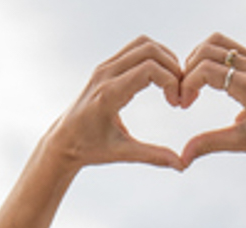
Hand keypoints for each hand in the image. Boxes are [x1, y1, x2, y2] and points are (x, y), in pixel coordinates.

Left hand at [46, 36, 184, 170]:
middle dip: (173, 68)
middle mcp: (105, 74)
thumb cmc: (89, 148)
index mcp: (108, 94)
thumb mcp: (122, 153)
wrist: (63, 140)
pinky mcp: (106, 66)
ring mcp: (104, 67)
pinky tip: (161, 80)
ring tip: (174, 84)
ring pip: (143, 44)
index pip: (149, 69)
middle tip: (180, 93)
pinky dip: (154, 57)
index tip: (177, 104)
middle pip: (149, 50)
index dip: (172, 82)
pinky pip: (135, 49)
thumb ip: (153, 156)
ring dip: (165, 59)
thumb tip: (182, 164)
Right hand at [177, 33, 245, 167]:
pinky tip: (209, 80)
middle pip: (208, 50)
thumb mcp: (241, 142)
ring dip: (199, 58)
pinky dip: (213, 57)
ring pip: (218, 42)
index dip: (187, 84)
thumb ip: (209, 144)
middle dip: (189, 70)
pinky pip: (230, 47)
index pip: (207, 70)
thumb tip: (182, 157)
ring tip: (194, 84)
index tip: (183, 103)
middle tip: (185, 94)